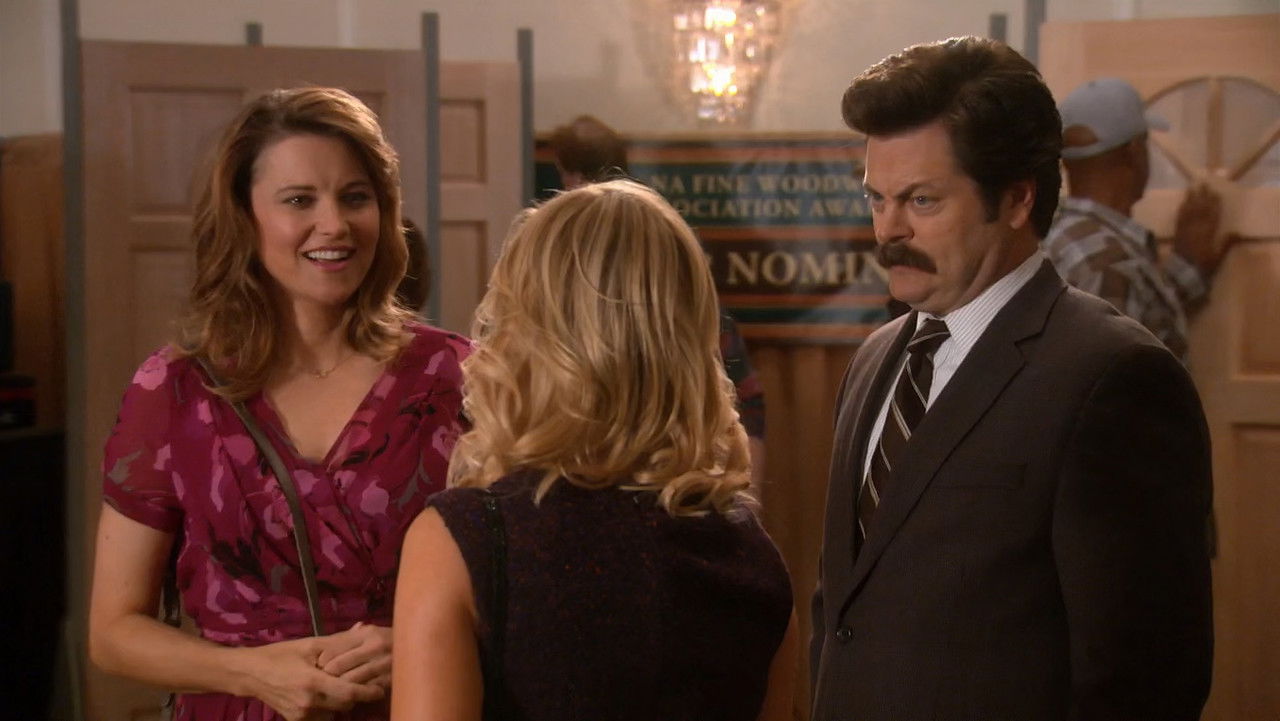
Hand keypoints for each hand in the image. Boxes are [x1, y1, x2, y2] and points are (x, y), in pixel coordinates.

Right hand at [238, 635, 384, 720]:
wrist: (250, 674)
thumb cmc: (280, 655)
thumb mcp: (309, 645)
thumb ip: (338, 642)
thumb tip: (363, 629)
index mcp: (312, 682)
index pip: (349, 693)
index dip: (368, 692)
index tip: (380, 688)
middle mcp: (308, 703)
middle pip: (345, 705)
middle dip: (355, 695)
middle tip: (362, 683)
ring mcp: (301, 715)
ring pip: (335, 713)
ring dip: (341, 703)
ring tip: (339, 687)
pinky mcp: (296, 720)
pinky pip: (322, 717)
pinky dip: (328, 708)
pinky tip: (324, 694)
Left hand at [316, 622, 392, 689]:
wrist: (426, 647)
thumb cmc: (392, 641)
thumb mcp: (373, 634)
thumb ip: (350, 638)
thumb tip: (322, 650)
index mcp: (368, 633)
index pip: (333, 648)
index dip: (321, 661)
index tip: (318, 668)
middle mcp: (376, 646)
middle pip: (337, 666)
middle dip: (326, 676)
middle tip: (322, 682)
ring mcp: (384, 664)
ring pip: (349, 681)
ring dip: (338, 688)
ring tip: (332, 690)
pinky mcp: (390, 680)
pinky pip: (364, 691)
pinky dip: (355, 694)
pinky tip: (351, 695)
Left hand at [1173, 184, 1223, 274]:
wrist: (1181, 273)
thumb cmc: (1202, 266)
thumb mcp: (1217, 257)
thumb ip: (1226, 244)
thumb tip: (1237, 232)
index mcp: (1207, 233)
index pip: (1212, 214)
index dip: (1214, 203)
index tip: (1216, 192)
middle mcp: (1195, 228)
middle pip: (1199, 209)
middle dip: (1202, 196)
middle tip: (1204, 183)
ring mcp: (1184, 229)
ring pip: (1188, 210)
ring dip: (1190, 198)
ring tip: (1192, 187)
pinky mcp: (1176, 233)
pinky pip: (1179, 217)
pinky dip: (1181, 208)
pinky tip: (1182, 202)